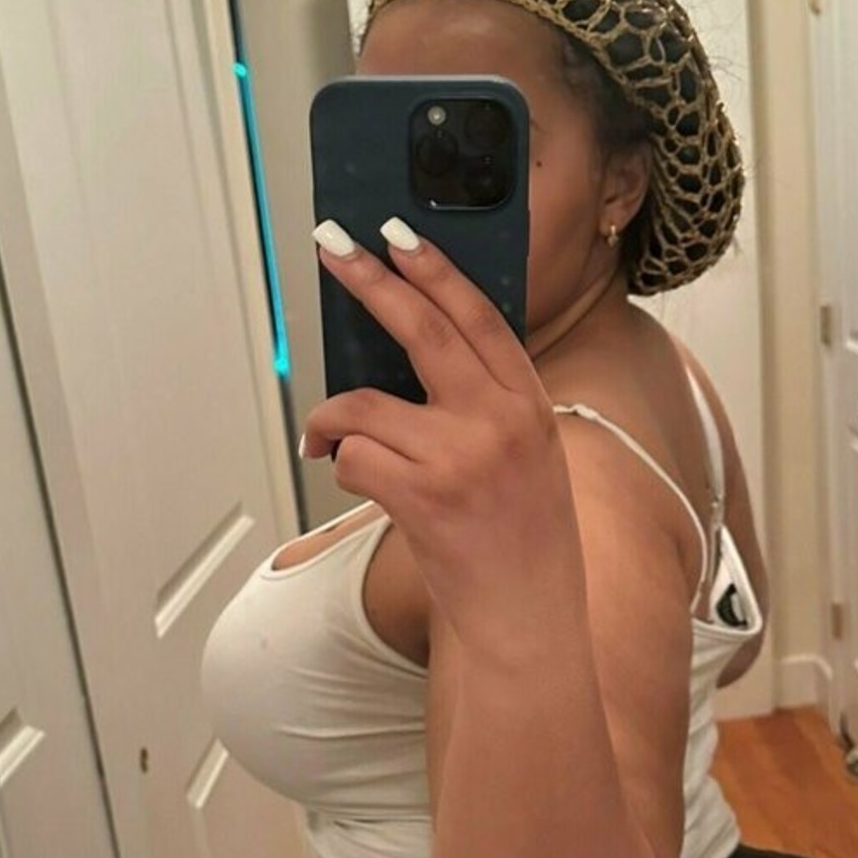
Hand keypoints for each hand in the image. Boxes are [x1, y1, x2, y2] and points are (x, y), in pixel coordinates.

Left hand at [301, 220, 587, 657]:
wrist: (529, 622)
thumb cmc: (524, 546)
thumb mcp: (530, 459)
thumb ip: (487, 406)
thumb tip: (414, 359)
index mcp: (530, 405)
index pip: (479, 317)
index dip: (434, 271)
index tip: (397, 234)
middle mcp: (501, 422)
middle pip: (423, 329)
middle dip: (369, 281)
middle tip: (332, 247)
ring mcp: (463, 457)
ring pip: (364, 405)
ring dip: (333, 422)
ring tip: (327, 440)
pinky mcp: (425, 496)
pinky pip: (353, 459)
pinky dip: (342, 470)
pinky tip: (359, 487)